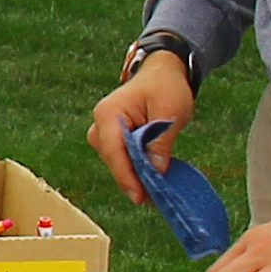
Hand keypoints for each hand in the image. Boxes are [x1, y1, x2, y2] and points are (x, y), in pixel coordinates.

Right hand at [86, 51, 195, 196]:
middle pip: (114, 160)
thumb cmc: (165, 87)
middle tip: (156, 198)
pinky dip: (137, 171)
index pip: (114, 151)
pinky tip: (153, 182)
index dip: (126, 176)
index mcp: (109, 113)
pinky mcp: (114, 140)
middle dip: (133, 179)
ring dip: (136, 176)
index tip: (139, 196)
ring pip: (118, 163)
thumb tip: (156, 172)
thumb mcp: (169, 111)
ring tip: (158, 192)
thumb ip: (160, 142)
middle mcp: (101, 125)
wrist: (162, 74)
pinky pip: (123, 160)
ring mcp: (105, 134)